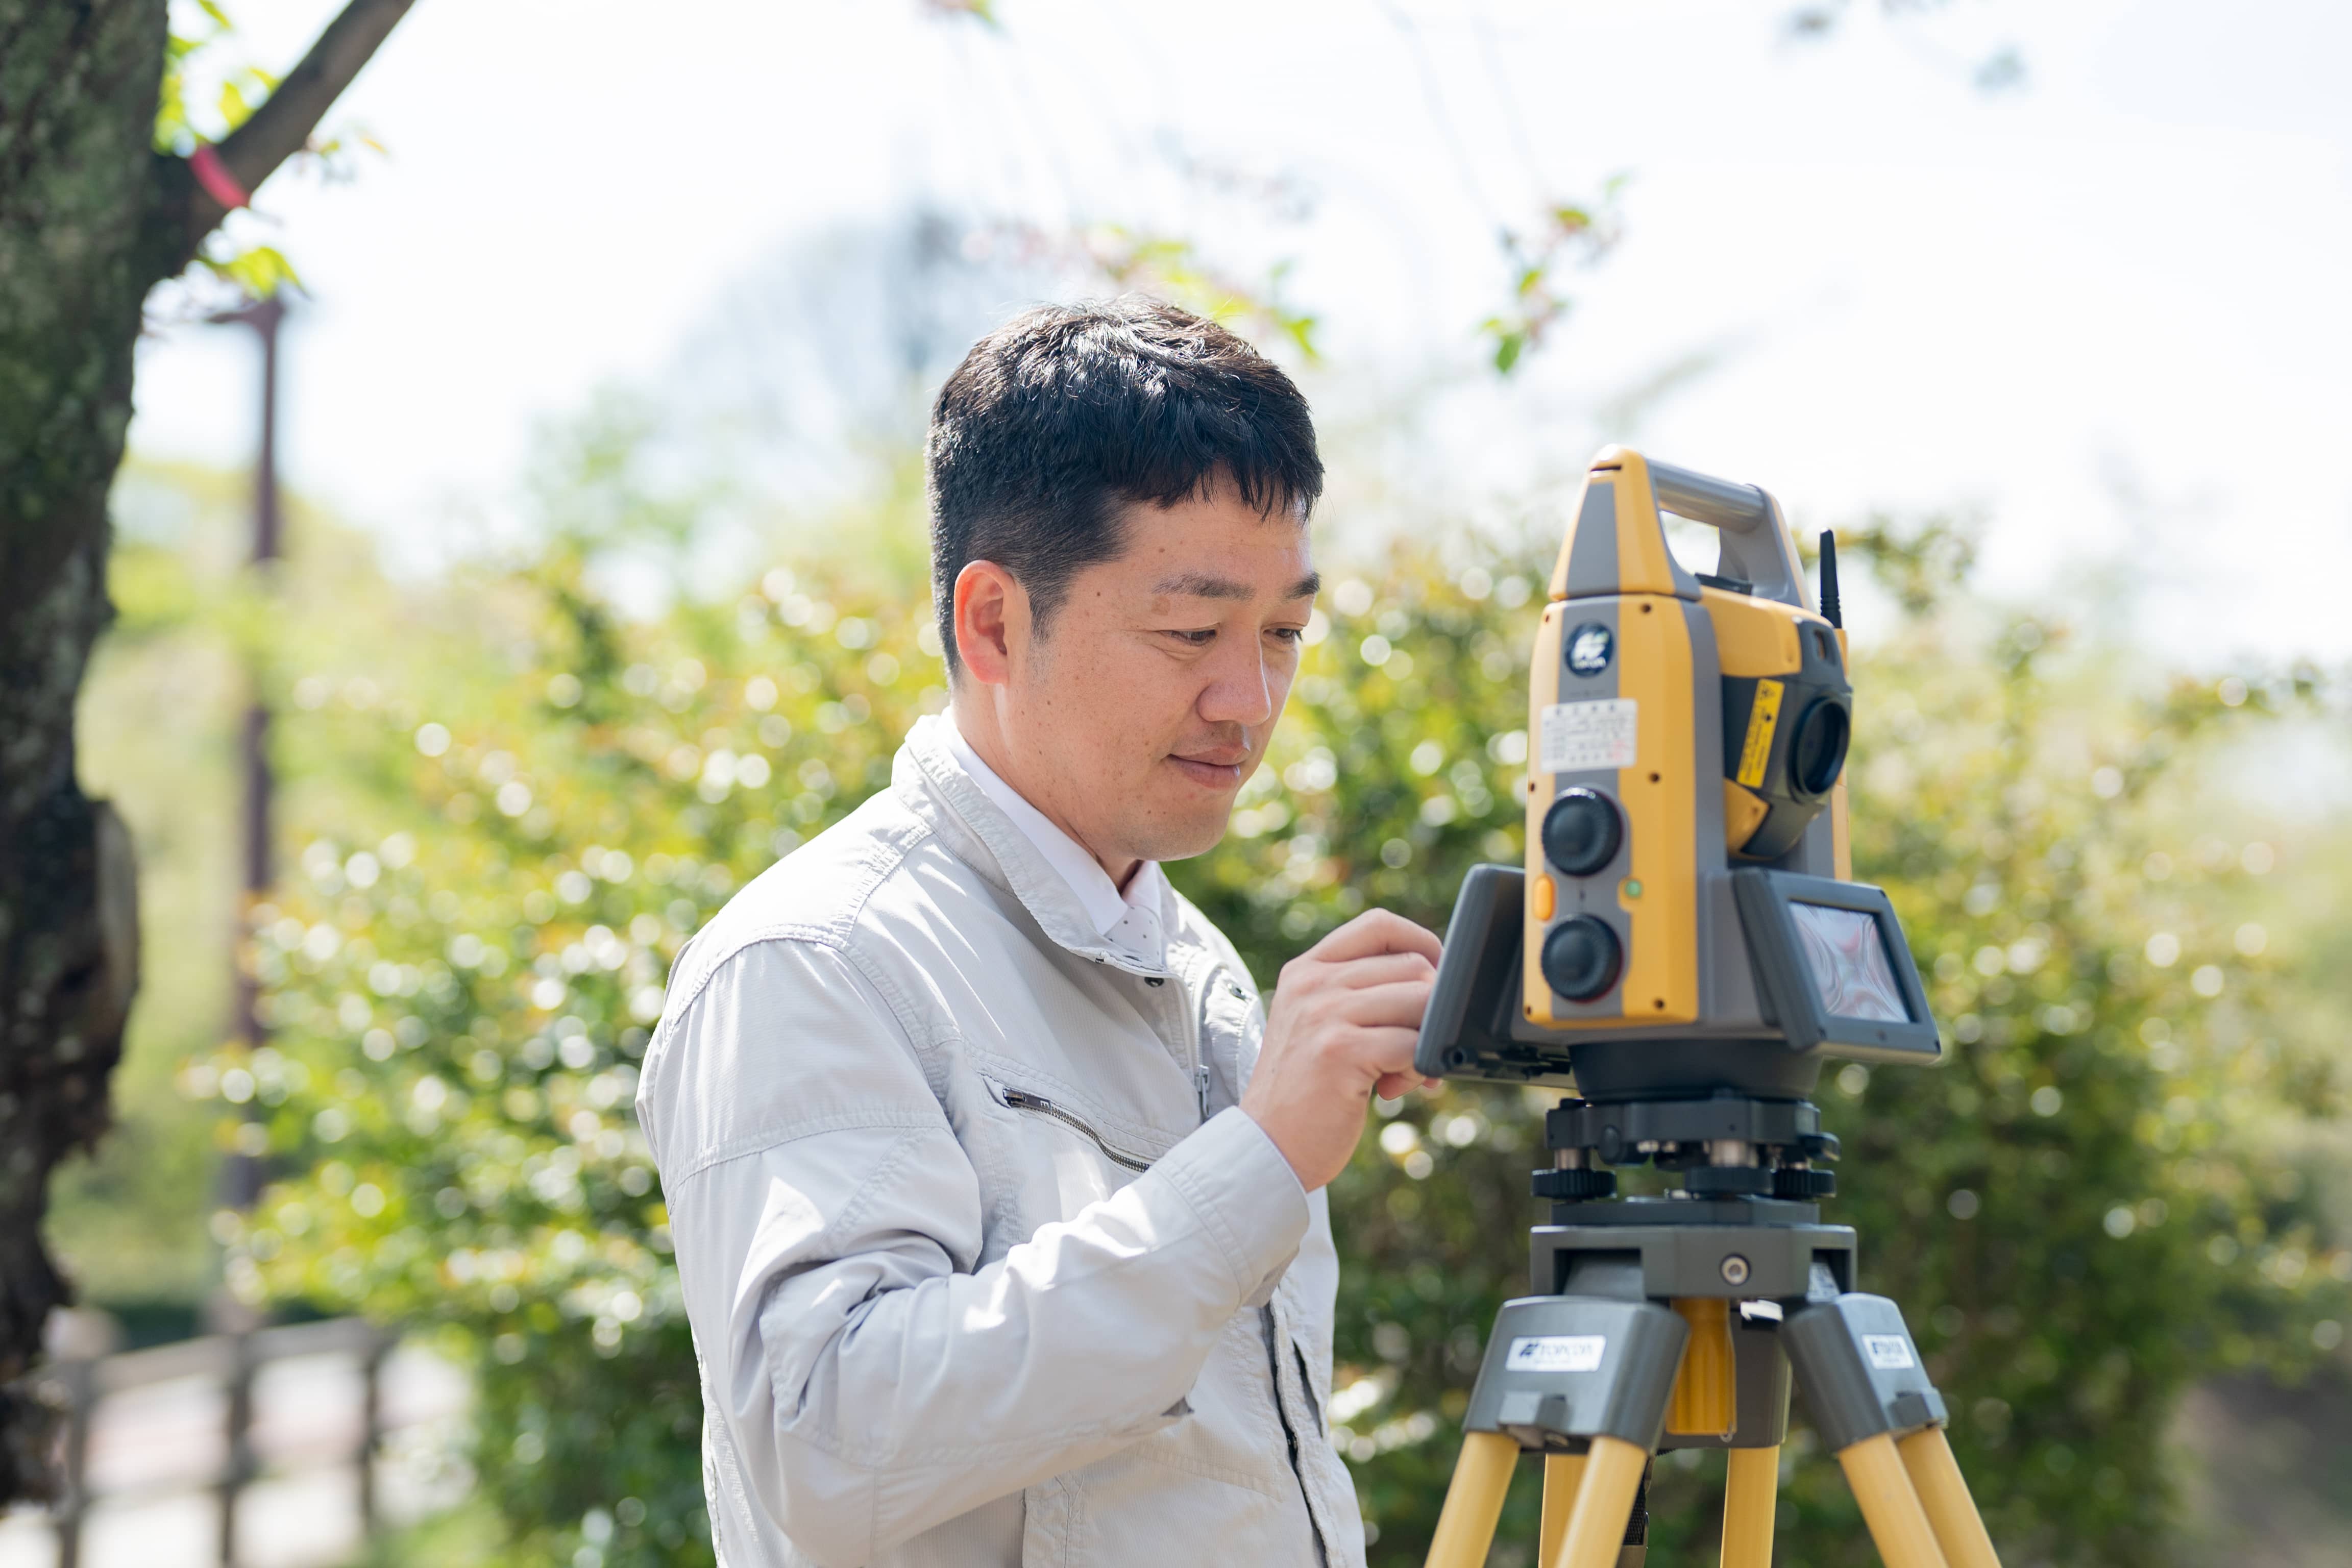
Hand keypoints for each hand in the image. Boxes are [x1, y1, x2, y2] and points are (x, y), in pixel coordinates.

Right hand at [1241, 909, 1442, 1191]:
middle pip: (1412, 966)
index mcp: (1307, 970)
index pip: (1379, 925)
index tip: (1433, 980)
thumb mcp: (1317, 1025)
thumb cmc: (1304, 1091)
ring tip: (1403, 1073)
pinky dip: (1420, 1071)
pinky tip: (1393, 1090)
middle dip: (1432, 1010)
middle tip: (1415, 1050)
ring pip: (1420, 1002)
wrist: (1267, 1147)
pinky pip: (1415, 1046)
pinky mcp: (1342, 1051)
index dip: (1422, 944)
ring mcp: (1326, 1014)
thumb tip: (1434, 987)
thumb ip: (1360, 996)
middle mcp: (1314, 984)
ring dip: (1427, 1042)